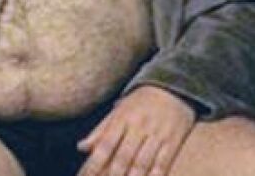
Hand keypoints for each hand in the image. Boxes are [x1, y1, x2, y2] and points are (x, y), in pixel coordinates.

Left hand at [77, 86, 195, 175]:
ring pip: (143, 162)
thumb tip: (81, 148)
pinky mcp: (173, 141)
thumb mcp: (118, 111)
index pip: (105, 144)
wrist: (173, 87)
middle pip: (124, 156)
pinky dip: (155, 175)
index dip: (95, 163)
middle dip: (113, 175)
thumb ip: (100, 131)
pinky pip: (163, 162)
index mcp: (122, 118)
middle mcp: (138, 126)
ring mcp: (157, 134)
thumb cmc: (140, 102)